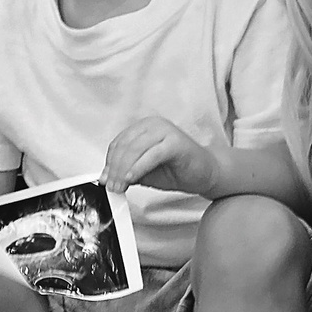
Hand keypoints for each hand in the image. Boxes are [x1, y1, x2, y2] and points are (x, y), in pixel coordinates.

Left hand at [101, 116, 217, 194]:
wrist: (206, 173)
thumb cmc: (177, 170)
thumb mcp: (145, 172)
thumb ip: (127, 171)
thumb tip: (107, 177)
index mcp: (144, 128)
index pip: (119, 143)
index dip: (109, 163)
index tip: (105, 179)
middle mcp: (153, 125)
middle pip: (125, 146)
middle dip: (115, 169)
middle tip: (112, 186)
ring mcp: (165, 131)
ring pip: (135, 149)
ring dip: (124, 170)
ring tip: (120, 186)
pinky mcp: (175, 142)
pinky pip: (152, 155)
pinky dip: (139, 167)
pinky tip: (132, 178)